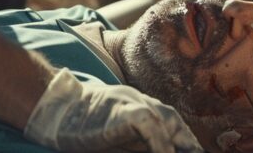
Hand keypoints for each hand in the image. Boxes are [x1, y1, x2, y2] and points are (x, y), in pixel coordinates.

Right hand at [24, 69, 201, 151]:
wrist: (58, 108)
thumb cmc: (87, 127)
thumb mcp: (120, 140)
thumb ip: (143, 144)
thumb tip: (165, 150)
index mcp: (149, 112)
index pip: (178, 130)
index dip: (188, 145)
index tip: (194, 152)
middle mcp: (146, 105)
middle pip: (177, 127)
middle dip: (188, 146)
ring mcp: (135, 104)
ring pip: (168, 123)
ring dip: (178, 145)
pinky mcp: (123, 108)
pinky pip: (148, 122)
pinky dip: (159, 141)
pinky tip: (164, 152)